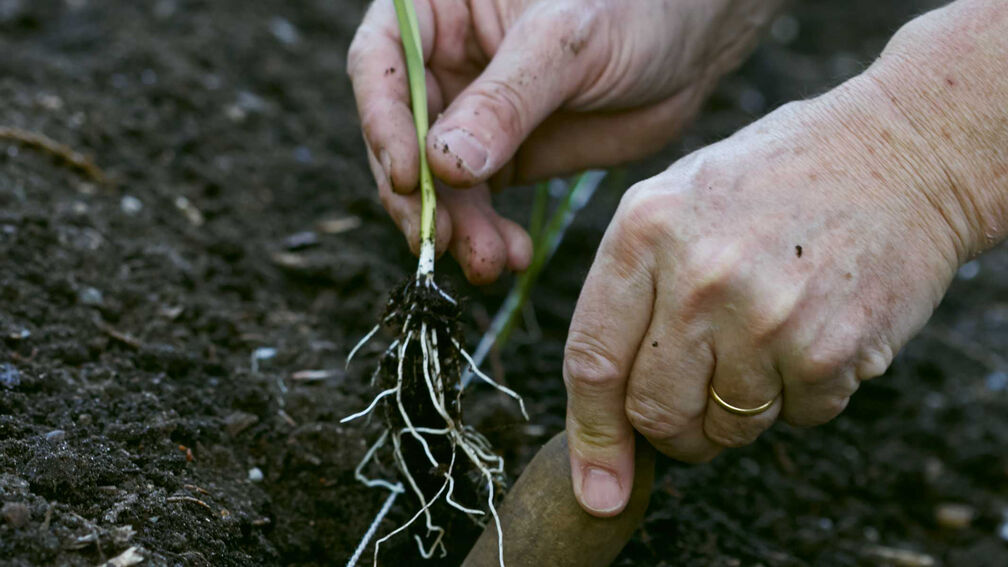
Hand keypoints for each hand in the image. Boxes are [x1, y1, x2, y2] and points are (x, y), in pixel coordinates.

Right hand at [348, 0, 781, 282]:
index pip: (381, 66)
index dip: (384, 124)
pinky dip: (485, 236)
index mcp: (439, 12)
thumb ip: (506, 99)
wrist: (691, 43)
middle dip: (419, 194)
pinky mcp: (502, 159)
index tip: (410, 176)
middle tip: (439, 240)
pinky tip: (508, 256)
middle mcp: (442, 66)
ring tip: (488, 261)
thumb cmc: (634, 7)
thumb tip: (444, 165)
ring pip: (436, 183)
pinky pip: (476, 205)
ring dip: (454, 228)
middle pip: (401, 137)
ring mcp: (469, 118)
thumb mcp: (568, 41)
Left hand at [562, 71, 974, 515]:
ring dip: (736, 411)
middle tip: (691, 408)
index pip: (592, 359)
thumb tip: (604, 400)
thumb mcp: (678, 197)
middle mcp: (698, 276)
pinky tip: (808, 334)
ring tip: (761, 345)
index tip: (596, 485)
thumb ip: (631, 287)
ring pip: (725, 428)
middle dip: (670, 430)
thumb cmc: (776, 178)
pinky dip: (797, 397)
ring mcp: (765, 317)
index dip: (592, 436)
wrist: (898, 153)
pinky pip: (793, 419)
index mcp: (645, 230)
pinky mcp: (828, 351)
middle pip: (654, 411)